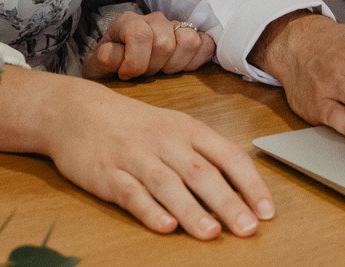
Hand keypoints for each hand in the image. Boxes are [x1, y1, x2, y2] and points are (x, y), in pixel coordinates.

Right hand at [47, 76, 273, 238]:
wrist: (78, 111)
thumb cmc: (134, 125)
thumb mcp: (173, 129)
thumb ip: (203, 157)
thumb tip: (239, 192)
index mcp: (187, 129)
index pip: (228, 156)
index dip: (250, 184)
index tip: (267, 210)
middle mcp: (165, 141)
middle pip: (202, 173)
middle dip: (228, 202)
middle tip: (248, 228)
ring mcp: (135, 157)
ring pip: (168, 184)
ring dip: (191, 210)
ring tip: (211, 233)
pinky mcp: (107, 174)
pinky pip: (131, 194)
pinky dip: (150, 210)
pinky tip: (165, 226)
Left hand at [82, 11, 215, 79]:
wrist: (120, 66)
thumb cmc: (110, 67)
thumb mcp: (96, 66)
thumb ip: (103, 60)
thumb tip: (116, 57)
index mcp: (128, 22)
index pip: (141, 35)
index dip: (135, 62)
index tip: (126, 75)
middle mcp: (153, 19)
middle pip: (165, 43)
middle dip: (154, 68)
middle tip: (144, 74)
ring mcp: (174, 26)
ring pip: (190, 40)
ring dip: (176, 64)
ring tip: (162, 72)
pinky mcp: (191, 36)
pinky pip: (206, 44)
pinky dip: (196, 60)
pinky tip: (180, 69)